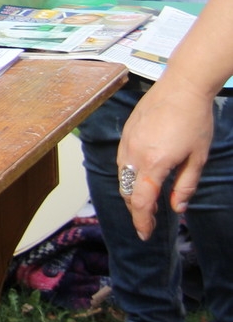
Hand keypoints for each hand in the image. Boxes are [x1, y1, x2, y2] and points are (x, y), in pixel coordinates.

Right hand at [118, 79, 213, 239]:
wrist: (182, 86)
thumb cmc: (195, 120)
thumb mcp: (198, 157)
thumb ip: (185, 185)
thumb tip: (176, 207)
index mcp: (154, 164)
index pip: (141, 202)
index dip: (142, 221)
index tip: (144, 235)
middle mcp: (134, 155)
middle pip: (127, 192)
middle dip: (135, 210)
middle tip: (146, 222)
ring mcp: (127, 142)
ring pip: (122, 177)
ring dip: (131, 193)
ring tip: (144, 201)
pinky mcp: (126, 133)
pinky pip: (122, 161)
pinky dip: (129, 175)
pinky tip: (141, 176)